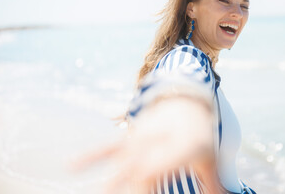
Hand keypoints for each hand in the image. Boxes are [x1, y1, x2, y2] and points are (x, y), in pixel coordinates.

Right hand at [72, 96, 213, 193]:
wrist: (186, 100)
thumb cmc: (200, 133)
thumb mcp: (209, 157)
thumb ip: (212, 183)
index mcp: (180, 148)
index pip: (161, 171)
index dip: (146, 187)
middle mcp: (158, 142)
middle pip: (139, 169)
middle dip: (132, 189)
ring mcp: (142, 137)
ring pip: (122, 160)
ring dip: (110, 180)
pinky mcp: (131, 134)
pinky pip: (109, 145)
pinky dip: (91, 156)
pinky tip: (71, 166)